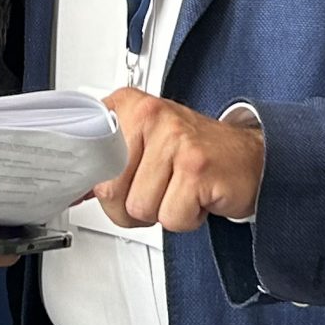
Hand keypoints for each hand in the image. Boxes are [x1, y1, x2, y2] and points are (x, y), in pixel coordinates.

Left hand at [94, 90, 263, 230]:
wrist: (251, 158)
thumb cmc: (195, 154)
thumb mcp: (145, 146)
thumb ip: (107, 163)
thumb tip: (74, 188)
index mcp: (130, 106)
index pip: (85, 150)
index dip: (91, 181)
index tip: (102, 187)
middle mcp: (150, 115)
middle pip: (109, 190)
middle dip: (132, 205)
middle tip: (159, 188)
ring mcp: (175, 139)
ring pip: (139, 207)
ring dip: (162, 211)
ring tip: (180, 189)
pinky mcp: (196, 168)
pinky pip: (171, 218)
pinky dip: (186, 218)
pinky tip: (197, 196)